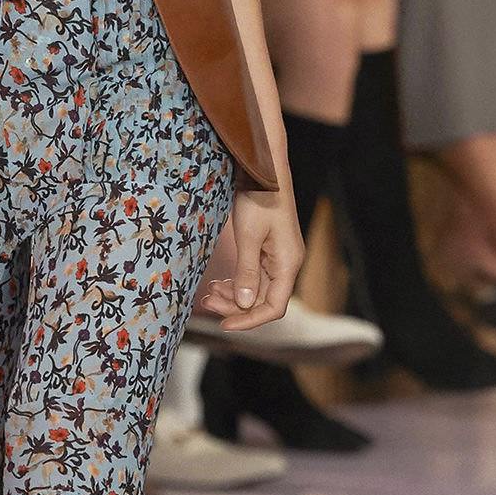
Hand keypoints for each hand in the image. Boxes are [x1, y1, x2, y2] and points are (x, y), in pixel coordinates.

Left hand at [194, 186, 304, 331]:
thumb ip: (247, 272)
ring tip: (209, 293)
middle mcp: (287, 264)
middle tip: (207, 302)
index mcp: (288, 264)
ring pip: (257, 289)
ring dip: (234, 295)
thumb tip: (243, 304)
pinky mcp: (268, 250)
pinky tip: (220, 283)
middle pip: (263, 300)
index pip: (274, 308)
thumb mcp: (249, 237)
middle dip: (235, 306)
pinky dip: (237, 282)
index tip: (223, 325)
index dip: (249, 320)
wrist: (263, 169)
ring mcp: (278, 257)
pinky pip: (254, 276)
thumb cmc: (259, 198)